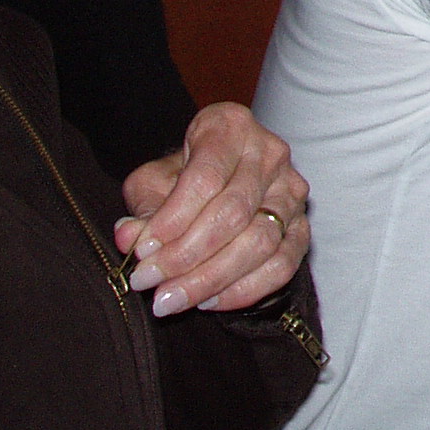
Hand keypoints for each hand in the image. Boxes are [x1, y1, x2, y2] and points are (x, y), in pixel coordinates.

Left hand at [116, 102, 308, 316]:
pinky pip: (282, 265)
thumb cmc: (179, 179)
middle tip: (148, 282)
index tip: (142, 252)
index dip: (171, 221)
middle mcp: (270, 153)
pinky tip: (209, 301)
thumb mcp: (151, 182)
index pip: (205, 179)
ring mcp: (292, 191)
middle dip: (185, 256)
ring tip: (171, 299)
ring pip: (260, 242)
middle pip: (233, 213)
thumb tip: (128, 238)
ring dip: (211, 279)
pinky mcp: (301, 226)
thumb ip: (142, 209)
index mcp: (230, 127)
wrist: (214, 180)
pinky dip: (244, 290)